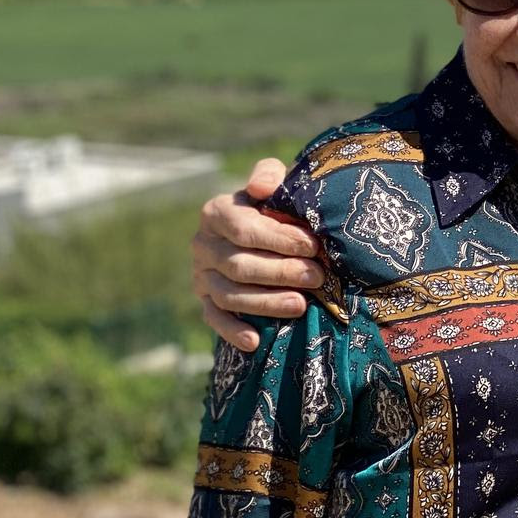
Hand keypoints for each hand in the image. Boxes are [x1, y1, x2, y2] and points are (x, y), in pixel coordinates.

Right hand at [192, 158, 324, 350]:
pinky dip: (233, 331)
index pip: (245, 229)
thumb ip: (269, 176)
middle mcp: (202, 245)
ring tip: (301, 305)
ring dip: (266, 302)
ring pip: (229, 294)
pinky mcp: (205, 301)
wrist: (260, 233)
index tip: (312, 246)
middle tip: (317, 277)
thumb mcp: (274, 184)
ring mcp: (200, 276)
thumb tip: (261, 188)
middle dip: (281, 272)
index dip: (280, 239)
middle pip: (240, 265)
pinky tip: (256, 341)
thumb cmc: (274, 206)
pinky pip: (214, 319)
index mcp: (216, 213)